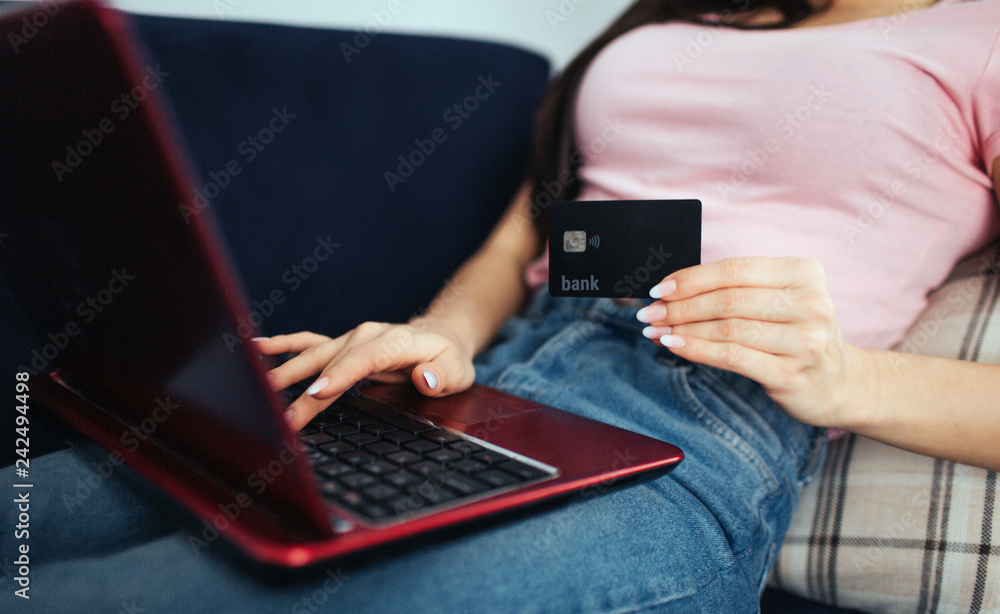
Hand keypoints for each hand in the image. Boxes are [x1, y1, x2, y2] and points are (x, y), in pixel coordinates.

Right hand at [255, 321, 475, 429]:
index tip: (317, 393)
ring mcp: (352, 338)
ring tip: (259, 387)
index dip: (340, 375)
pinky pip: (310, 342)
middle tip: (282, 416)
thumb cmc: (448, 358)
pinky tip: (257, 347)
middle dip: (306, 389)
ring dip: (287, 372)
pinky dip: (284, 345)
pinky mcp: (343, 345)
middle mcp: (368, 335)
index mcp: (396, 341)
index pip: (364, 358)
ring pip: (315, 354)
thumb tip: (426, 378)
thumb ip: (442, 376)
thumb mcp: (458, 370)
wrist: (441, 335)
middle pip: (333, 362)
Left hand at [636, 257, 873, 427]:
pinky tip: (675, 346)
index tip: (660, 288)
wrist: (841, 383)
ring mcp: (804, 340)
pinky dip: (697, 350)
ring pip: (727, 328)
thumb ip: (738, 290)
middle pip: (728, 299)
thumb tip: (672, 290)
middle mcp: (809, 303)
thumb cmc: (798, 335)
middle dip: (680, 306)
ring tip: (656, 331)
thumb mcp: (780, 301)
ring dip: (683, 329)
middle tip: (650, 312)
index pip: (735, 269)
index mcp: (803, 273)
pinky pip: (732, 357)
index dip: (691, 278)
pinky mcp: (791, 373)